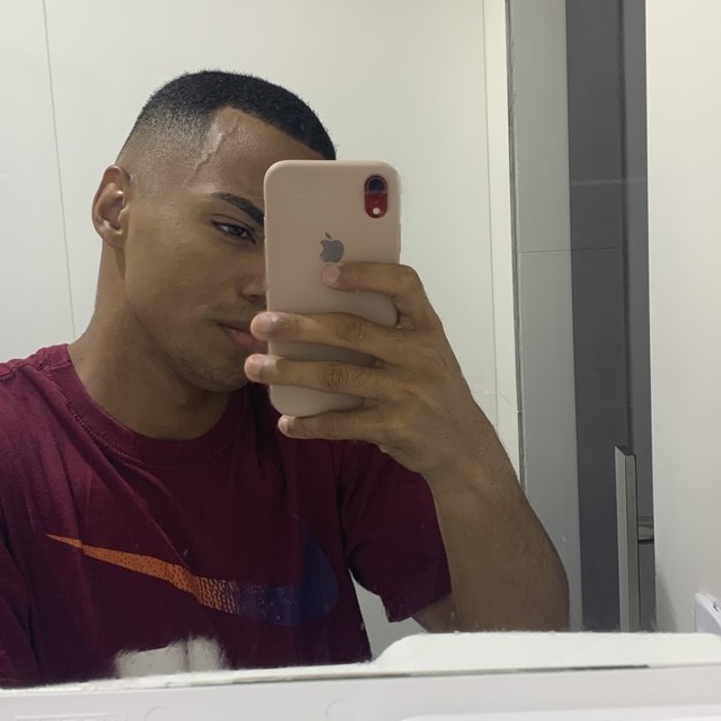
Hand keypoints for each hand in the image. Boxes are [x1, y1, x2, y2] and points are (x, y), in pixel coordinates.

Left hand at [244, 262, 495, 485]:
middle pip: (350, 331)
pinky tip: (287, 422)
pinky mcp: (392, 427)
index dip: (365, 274)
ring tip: (257, 367)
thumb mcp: (427, 351)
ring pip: (335, 376)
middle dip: (299, 326)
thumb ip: (390, 331)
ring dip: (289, 371)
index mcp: (427, 327)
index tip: (325, 273)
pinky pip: (340, 422)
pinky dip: (309, 423)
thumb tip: (319, 310)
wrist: (463, 447)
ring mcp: (405, 392)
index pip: (403, 284)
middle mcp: (418, 355)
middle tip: (261, 323)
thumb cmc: (433, 390)